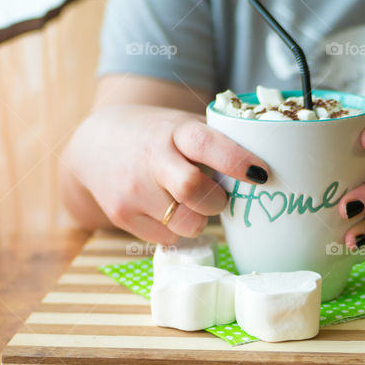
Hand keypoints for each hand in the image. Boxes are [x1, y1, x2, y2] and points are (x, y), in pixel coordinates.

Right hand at [63, 103, 269, 244]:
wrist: (95, 145)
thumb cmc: (157, 136)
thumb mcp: (183, 126)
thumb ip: (218, 142)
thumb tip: (268, 167)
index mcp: (174, 131)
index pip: (207, 144)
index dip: (237, 161)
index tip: (262, 174)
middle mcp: (150, 160)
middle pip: (195, 192)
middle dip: (218, 201)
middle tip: (220, 197)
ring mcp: (133, 191)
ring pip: (187, 224)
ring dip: (200, 219)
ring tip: (192, 203)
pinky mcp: (122, 216)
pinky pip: (169, 238)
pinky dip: (178, 229)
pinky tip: (169, 210)